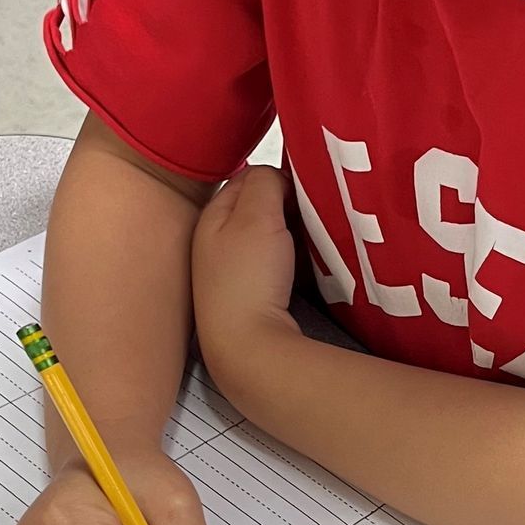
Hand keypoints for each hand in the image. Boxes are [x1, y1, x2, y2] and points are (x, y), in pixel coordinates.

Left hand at [191, 165, 300, 401]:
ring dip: (291, 235)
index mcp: (211, 216)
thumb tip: (276, 176)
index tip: (306, 188)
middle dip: (285, 206)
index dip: (279, 177)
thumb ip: (264, 182)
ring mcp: (229, 272)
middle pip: (258, 208)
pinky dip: (291, 262)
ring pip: (269, 237)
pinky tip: (306, 270)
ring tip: (313, 241)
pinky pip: (275, 265)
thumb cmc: (248, 278)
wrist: (245, 348)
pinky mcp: (247, 297)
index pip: (248, 176)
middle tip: (313, 213)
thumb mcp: (255, 215)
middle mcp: (214, 242)